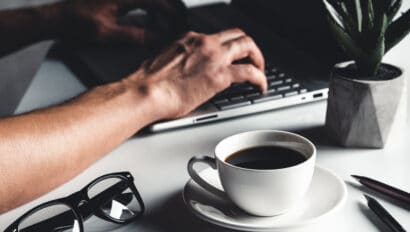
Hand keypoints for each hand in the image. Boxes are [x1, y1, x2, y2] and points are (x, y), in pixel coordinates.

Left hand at [58, 0, 186, 43]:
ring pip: (149, 1)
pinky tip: (153, 22)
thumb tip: (156, 38)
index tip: (180, 24)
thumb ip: (135, 35)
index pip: (155, 1)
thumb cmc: (76, 23)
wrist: (58, 19)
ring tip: (169, 26)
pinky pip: (140, 3)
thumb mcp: (108, 33)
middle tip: (179, 26)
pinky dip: (150, 11)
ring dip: (160, 11)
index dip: (171, 13)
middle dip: (169, 11)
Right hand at [125, 29, 267, 118]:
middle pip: (238, 35)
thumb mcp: (165, 61)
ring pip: (248, 46)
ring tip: (261, 72)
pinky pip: (250, 73)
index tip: (232, 56)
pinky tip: (261, 87)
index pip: (218, 37)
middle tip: (253, 60)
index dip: (230, 46)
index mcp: (191, 39)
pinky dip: (260, 79)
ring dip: (259, 59)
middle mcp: (205, 43)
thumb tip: (185, 71)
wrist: (146, 92)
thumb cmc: (150, 82)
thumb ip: (180, 61)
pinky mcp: (220, 75)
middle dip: (250, 48)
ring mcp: (214, 57)